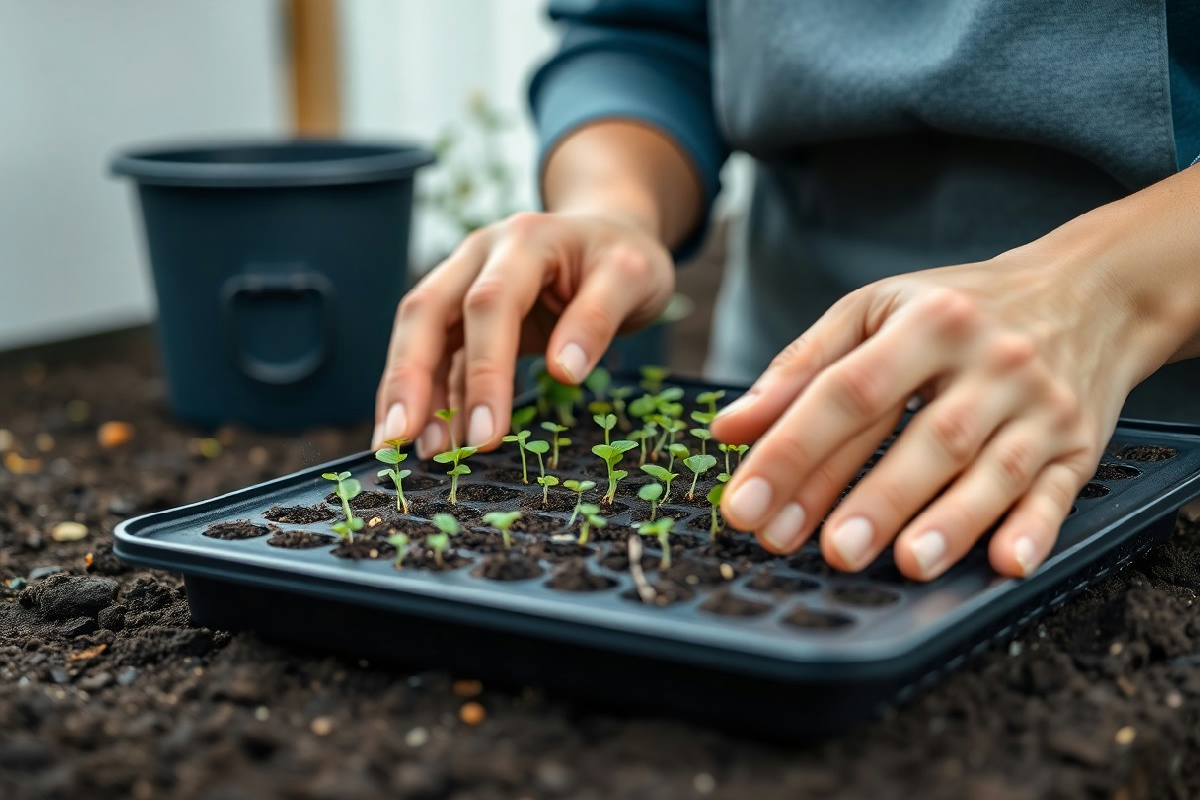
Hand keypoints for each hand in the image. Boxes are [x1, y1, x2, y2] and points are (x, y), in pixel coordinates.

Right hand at [374, 211, 673, 457]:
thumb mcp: (633, 278)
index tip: (485, 433)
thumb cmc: (623, 257)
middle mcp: (481, 256)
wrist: (611, 232)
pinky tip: (437, 440)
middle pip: (427, 312)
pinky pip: (444, 358)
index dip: (484, 370)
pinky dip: (437, 398)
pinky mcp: (467, 317)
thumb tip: (564, 372)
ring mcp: (467, 283)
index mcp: (524, 241)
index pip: (490, 304)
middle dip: (409, 378)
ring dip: (413, 394)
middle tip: (400, 438)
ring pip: (422, 336)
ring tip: (417, 452)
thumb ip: (599, 319)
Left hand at [710, 246, 1160, 581]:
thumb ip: (801, 368)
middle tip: (823, 550)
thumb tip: (729, 428)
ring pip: (993, 470)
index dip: (792, 450)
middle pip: (926, 437)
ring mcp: (1040, 405)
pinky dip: (1033, 528)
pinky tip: (1005, 562)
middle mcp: (990, 362)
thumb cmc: (958, 307)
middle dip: (871, 499)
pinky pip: (1057, 490)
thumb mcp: (875, 310)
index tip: (745, 504)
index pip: (849, 391)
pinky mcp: (1079, 444)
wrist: (1087, 290)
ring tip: (903, 564)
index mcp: (928, 322)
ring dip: (949, 522)